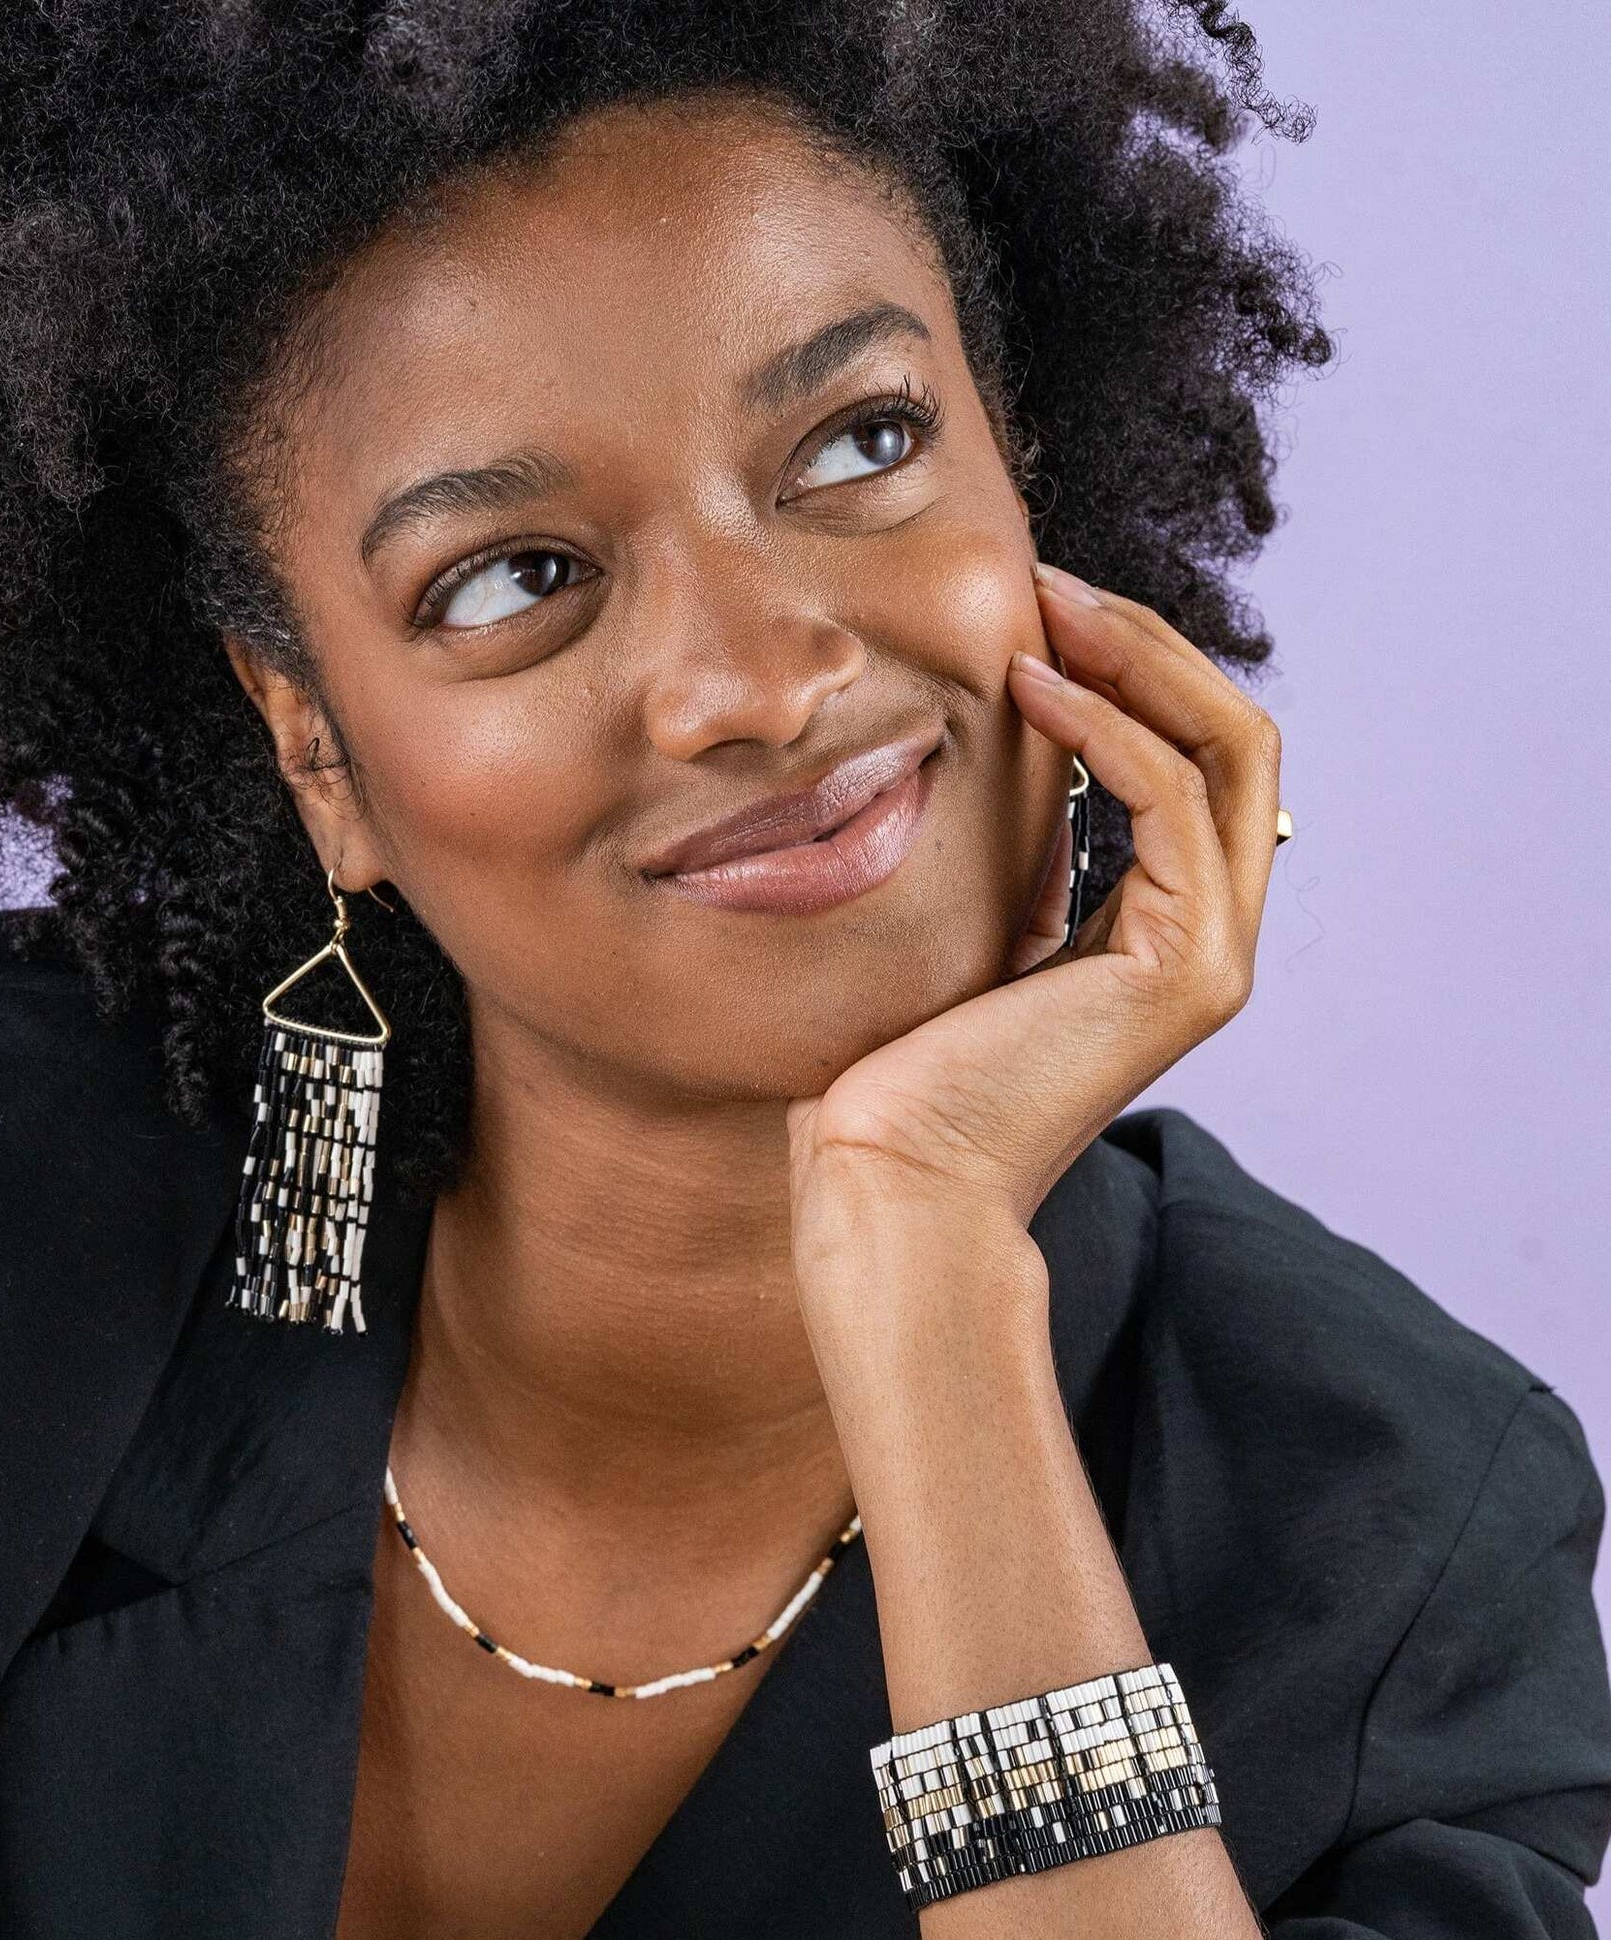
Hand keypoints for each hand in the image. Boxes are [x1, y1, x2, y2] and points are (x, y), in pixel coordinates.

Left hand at [787, 561, 1283, 1245]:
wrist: (889, 1177)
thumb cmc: (897, 1064)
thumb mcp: (968, 919)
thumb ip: (1017, 844)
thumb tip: (1003, 738)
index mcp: (1158, 922)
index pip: (1193, 755)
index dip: (1133, 665)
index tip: (1040, 607)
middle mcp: (1206, 933)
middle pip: (1233, 736)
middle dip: (1148, 640)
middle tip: (1050, 579)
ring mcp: (1210, 952)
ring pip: (1231, 748)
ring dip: (1139, 657)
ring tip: (1046, 604)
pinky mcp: (1185, 967)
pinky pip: (1169, 797)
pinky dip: (1110, 723)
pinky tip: (1031, 684)